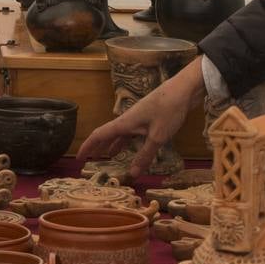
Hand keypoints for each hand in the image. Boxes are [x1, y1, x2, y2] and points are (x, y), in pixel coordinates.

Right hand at [77, 59, 204, 178]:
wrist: (185, 89)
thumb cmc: (169, 110)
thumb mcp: (157, 137)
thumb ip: (145, 155)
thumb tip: (132, 174)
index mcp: (125, 122)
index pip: (99, 135)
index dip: (87, 147)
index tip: (79, 159)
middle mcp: (128, 119)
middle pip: (107, 134)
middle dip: (98, 147)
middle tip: (92, 160)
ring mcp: (139, 117)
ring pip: (121, 133)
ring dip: (114, 145)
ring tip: (109, 157)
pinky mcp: (150, 117)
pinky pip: (133, 132)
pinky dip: (129, 141)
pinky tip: (134, 148)